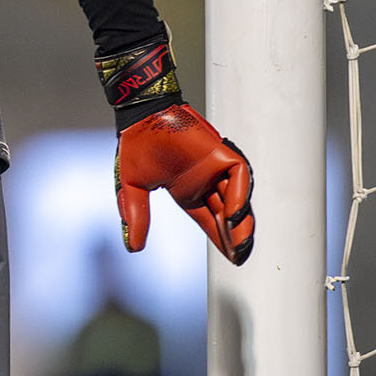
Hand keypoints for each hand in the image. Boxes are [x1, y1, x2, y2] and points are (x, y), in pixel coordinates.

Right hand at [115, 104, 253, 263]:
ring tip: (240, 245)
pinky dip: (239, 197)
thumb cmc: (136, 146)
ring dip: (240, 222)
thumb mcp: (134, 189)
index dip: (221, 238)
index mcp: (187, 190)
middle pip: (227, 213)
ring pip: (237, 198)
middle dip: (234, 236)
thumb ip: (137, 216)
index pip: (210, 219)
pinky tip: (233, 217)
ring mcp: (214, 167)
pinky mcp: (220, 153)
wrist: (141, 117)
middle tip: (239, 257)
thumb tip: (134, 248)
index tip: (232, 258)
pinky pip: (238, 176)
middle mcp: (204, 180)